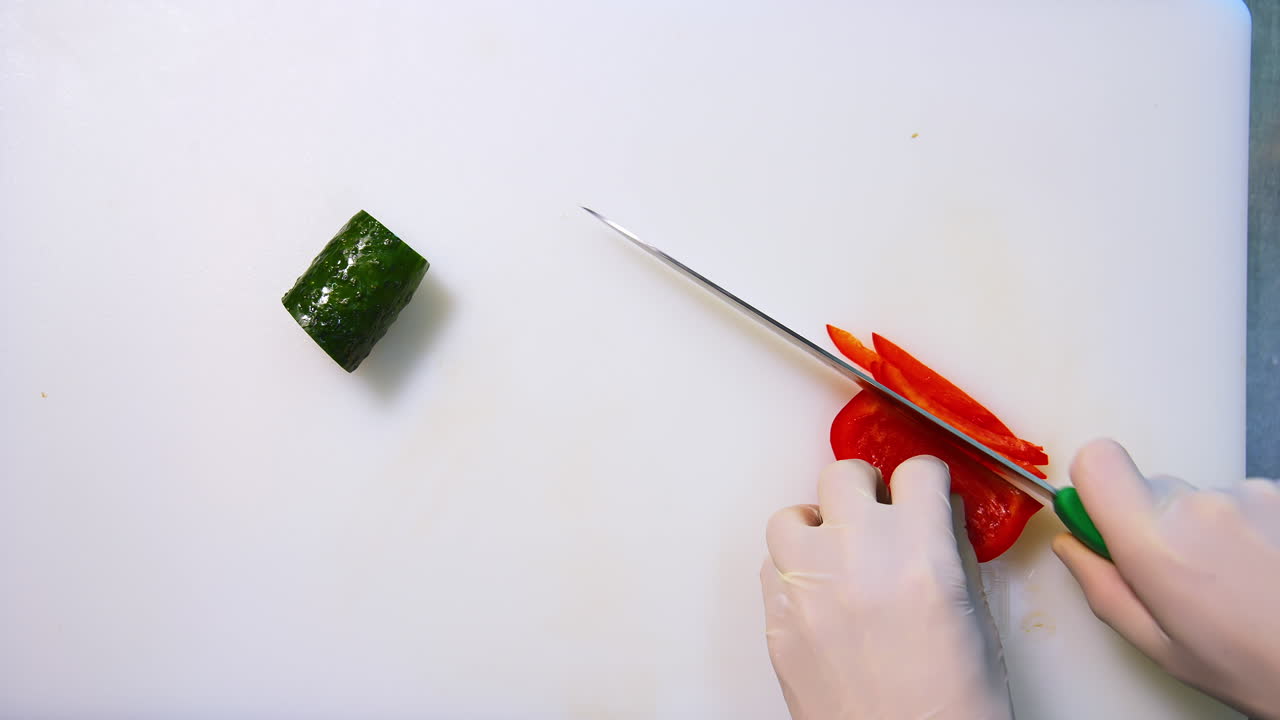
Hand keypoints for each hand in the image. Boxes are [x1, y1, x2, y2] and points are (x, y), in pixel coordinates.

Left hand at [760, 457, 1013, 719]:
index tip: (924, 492)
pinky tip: (820, 593)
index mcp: (917, 551)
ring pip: (791, 516)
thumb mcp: (977, 621)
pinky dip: (793, 570)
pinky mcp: (776, 619)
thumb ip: (953, 555)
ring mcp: (807, 586)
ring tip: (838, 553)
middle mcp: (855, 555)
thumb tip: (941, 516)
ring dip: (817, 527)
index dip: (925, 482)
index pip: (917, 472)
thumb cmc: (955, 708)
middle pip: (843, 476)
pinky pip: (771, 567)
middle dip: (866, 491)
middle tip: (879, 515)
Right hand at [1053, 439, 1279, 719]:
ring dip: (1210, 531)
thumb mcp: (1161, 646)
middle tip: (1186, 578)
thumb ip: (1103, 588)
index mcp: (1157, 542)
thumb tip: (1073, 547)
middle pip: (1153, 488)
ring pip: (1203, 499)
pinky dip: (1250, 531)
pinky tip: (1266, 572)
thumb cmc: (1260, 666)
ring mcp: (1253, 495)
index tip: (1105, 519)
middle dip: (1158, 524)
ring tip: (1240, 584)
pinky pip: (1246, 502)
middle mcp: (1204, 505)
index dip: (1093, 484)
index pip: (1097, 460)